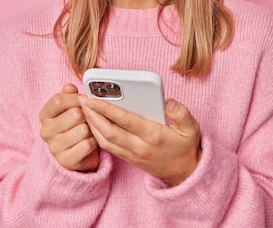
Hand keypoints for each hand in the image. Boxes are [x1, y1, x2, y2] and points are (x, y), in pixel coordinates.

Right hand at [38, 85, 98, 171]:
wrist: (79, 154)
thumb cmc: (76, 126)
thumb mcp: (71, 108)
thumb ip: (70, 96)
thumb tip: (70, 87)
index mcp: (45, 115)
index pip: (58, 100)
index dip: (75, 98)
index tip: (84, 100)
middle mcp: (46, 131)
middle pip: (74, 114)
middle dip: (86, 116)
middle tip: (87, 120)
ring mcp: (54, 147)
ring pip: (82, 130)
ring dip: (91, 131)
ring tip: (89, 132)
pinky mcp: (65, 160)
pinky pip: (87, 145)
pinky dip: (93, 143)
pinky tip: (90, 143)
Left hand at [79, 96, 200, 185]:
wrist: (184, 173)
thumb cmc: (185, 147)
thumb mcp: (191, 128)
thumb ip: (182, 113)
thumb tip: (169, 102)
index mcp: (153, 135)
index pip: (125, 120)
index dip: (106, 109)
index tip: (93, 98)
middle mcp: (139, 146)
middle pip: (108, 131)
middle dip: (92, 115)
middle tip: (81, 100)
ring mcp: (132, 154)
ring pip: (104, 141)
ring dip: (91, 124)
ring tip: (83, 108)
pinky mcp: (128, 158)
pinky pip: (107, 147)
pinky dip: (96, 134)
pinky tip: (91, 122)